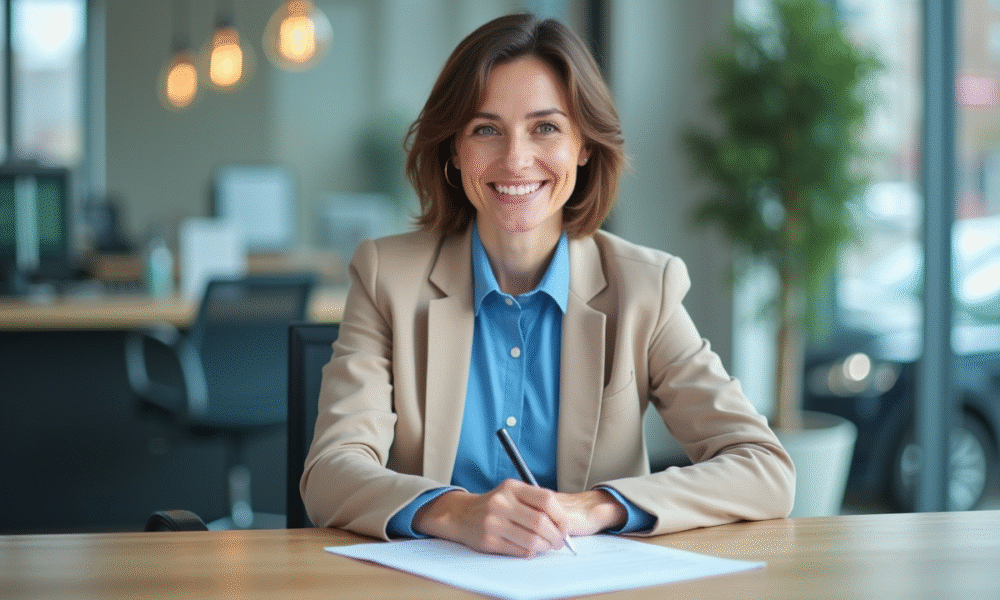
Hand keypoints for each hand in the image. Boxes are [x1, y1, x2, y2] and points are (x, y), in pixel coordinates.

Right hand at [412, 480, 627, 556]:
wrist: (461, 515)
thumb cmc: (494, 505)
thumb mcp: (511, 493)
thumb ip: (534, 502)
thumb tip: (563, 522)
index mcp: (511, 487)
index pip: (546, 499)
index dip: (560, 516)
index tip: (565, 526)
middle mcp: (501, 502)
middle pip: (541, 522)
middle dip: (556, 535)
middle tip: (560, 541)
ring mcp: (493, 522)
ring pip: (532, 540)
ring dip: (545, 547)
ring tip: (547, 546)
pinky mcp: (489, 540)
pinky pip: (520, 550)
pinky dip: (531, 552)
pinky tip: (532, 549)